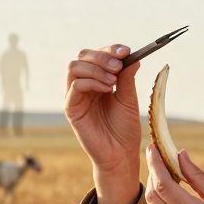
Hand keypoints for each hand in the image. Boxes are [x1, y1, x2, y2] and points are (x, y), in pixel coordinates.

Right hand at [65, 44, 142, 203]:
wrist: (121, 154)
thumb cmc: (125, 129)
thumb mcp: (129, 98)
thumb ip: (127, 77)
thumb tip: (132, 56)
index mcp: (98, 80)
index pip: (98, 55)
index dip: (110, 49)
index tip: (126, 51)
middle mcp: (85, 85)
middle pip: (83, 56)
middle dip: (102, 56)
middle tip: (118, 65)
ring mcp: (76, 96)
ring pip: (74, 67)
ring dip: (96, 68)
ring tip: (113, 81)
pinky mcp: (71, 108)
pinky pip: (74, 86)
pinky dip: (91, 81)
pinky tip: (107, 89)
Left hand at [144, 145, 203, 203]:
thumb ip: (197, 176)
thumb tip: (180, 155)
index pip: (164, 185)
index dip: (155, 165)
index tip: (153, 148)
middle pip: (153, 197)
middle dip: (152, 175)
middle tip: (157, 159)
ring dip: (155, 190)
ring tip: (163, 174)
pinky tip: (169, 194)